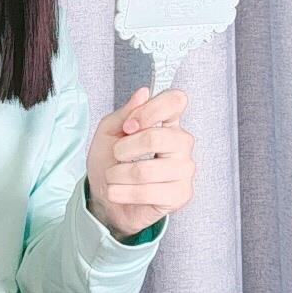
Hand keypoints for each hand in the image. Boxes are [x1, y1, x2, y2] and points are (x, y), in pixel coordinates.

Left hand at [86, 86, 195, 238]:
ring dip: (118, 175)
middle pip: (158, 137)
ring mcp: (184, 169)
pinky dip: (123, 193)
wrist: (106, 199)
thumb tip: (143, 93)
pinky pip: (148, 192)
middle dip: (125, 148)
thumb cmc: (110, 163)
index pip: (176, 101)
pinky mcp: (180, 194)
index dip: (150, 110)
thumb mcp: (108, 132)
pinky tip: (117, 192)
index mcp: (168, 122)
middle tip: (116, 155)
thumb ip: (125, 112)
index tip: (129, 125)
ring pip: (147, 170)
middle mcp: (181, 143)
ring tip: (113, 177)